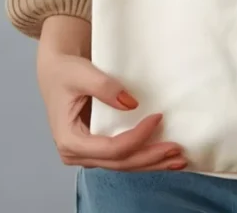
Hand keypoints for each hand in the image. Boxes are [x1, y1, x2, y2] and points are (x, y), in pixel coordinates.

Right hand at [37, 16, 185, 171]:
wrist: (57, 71)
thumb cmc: (66, 72)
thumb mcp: (81, 73)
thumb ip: (104, 87)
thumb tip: (131, 104)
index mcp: (69, 140)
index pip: (111, 148)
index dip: (137, 137)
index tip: (158, 117)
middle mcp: (77, 153)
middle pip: (120, 163)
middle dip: (151, 158)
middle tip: (178, 149)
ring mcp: (89, 153)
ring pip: (124, 165)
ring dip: (152, 163)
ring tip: (179, 159)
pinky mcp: (99, 147)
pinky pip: (123, 157)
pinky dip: (145, 157)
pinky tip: (165, 157)